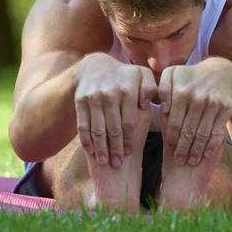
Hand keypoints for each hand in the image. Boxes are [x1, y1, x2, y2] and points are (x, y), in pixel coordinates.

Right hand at [74, 53, 157, 167]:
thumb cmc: (124, 76)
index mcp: (128, 89)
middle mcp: (110, 93)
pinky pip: (83, 124)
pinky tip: (90, 151)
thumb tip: (150, 105)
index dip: (129, 139)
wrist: (93, 66)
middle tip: (117, 164)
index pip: (129, 122)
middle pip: (113, 128)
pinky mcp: (80, 101)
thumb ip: (151, 88)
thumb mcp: (141, 76)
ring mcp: (93, 97)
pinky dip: (86, 139)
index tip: (129, 152)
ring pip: (97, 129)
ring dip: (101, 148)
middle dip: (115, 148)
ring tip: (105, 162)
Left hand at [158, 57, 231, 165]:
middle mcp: (197, 97)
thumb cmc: (189, 77)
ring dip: (197, 150)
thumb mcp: (172, 76)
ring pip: (203, 133)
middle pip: (188, 130)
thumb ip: (163, 90)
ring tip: (191, 162)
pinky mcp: (227, 108)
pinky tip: (206, 154)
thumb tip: (163, 108)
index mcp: (181, 91)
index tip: (170, 148)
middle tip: (179, 161)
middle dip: (183, 148)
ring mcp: (213, 103)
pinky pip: (218, 131)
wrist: (221, 72)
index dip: (172, 137)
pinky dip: (212, 144)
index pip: (174, 122)